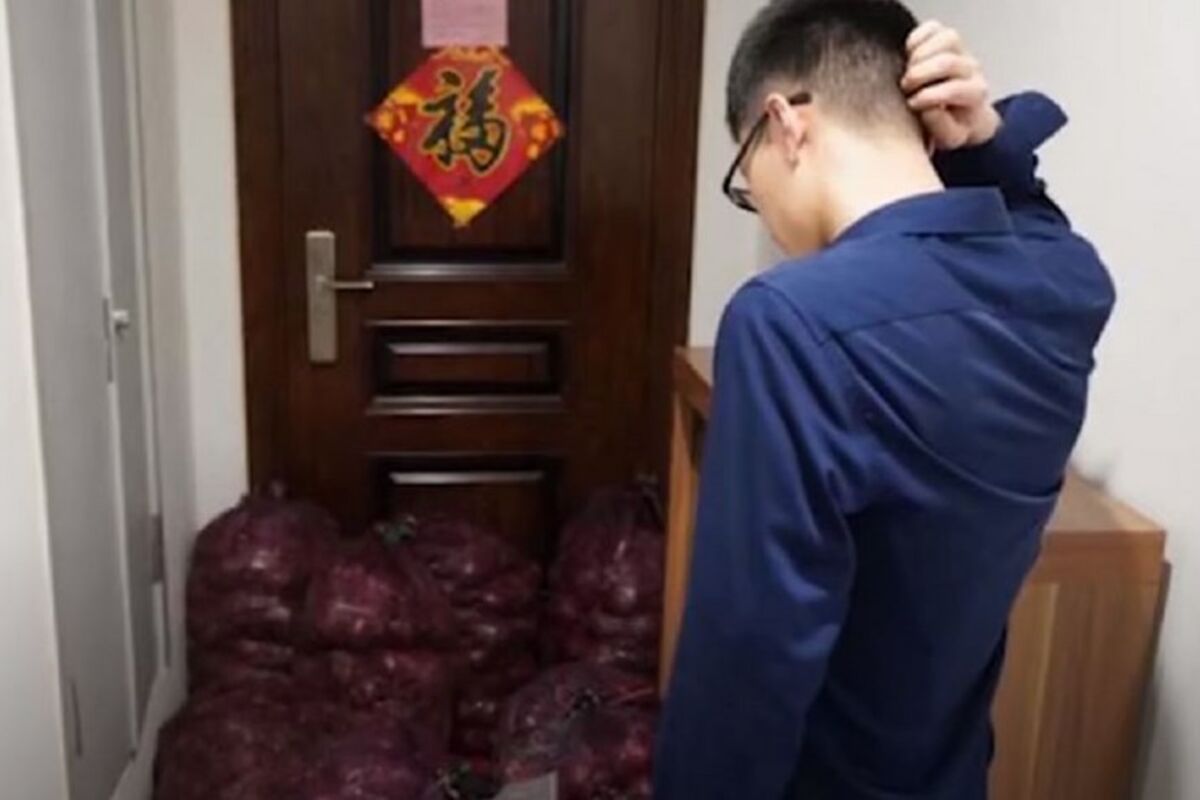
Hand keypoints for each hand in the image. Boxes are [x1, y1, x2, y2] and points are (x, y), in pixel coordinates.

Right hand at [902, 21, 1001, 149]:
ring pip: (945, 40)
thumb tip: (929, 109)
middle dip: (919, 76)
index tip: (912, 105)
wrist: (965, 112)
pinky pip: (934, 28)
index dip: (928, 97)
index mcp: (976, 94)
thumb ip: (941, 128)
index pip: (954, 89)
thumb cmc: (954, 125)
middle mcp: (972, 69)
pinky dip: (917, 40)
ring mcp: (961, 50)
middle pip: (946, 62)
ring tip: (908, 72)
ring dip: (919, 56)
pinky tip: (909, 56)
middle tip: (906, 88)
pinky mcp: (947, 39)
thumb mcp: (950, 138)